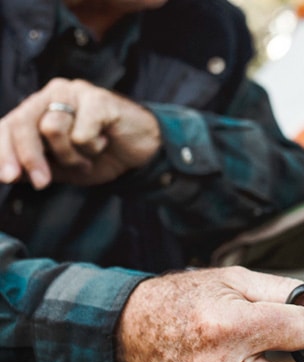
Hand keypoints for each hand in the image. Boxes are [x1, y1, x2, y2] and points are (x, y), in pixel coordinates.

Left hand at [0, 77, 161, 188]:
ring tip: (89, 157)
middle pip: (23, 124)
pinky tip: (104, 143)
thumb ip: (34, 168)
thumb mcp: (63, 168)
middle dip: (30, 157)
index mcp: (39, 108)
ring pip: (53, 130)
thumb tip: (5, 174)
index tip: (7, 178)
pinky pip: (81, 134)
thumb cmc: (103, 156)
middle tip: (42, 182)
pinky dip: (92, 148)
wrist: (145, 153)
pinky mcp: (98, 99)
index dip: (3, 152)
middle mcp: (53, 94)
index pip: (8, 126)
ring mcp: (75, 92)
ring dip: (72, 156)